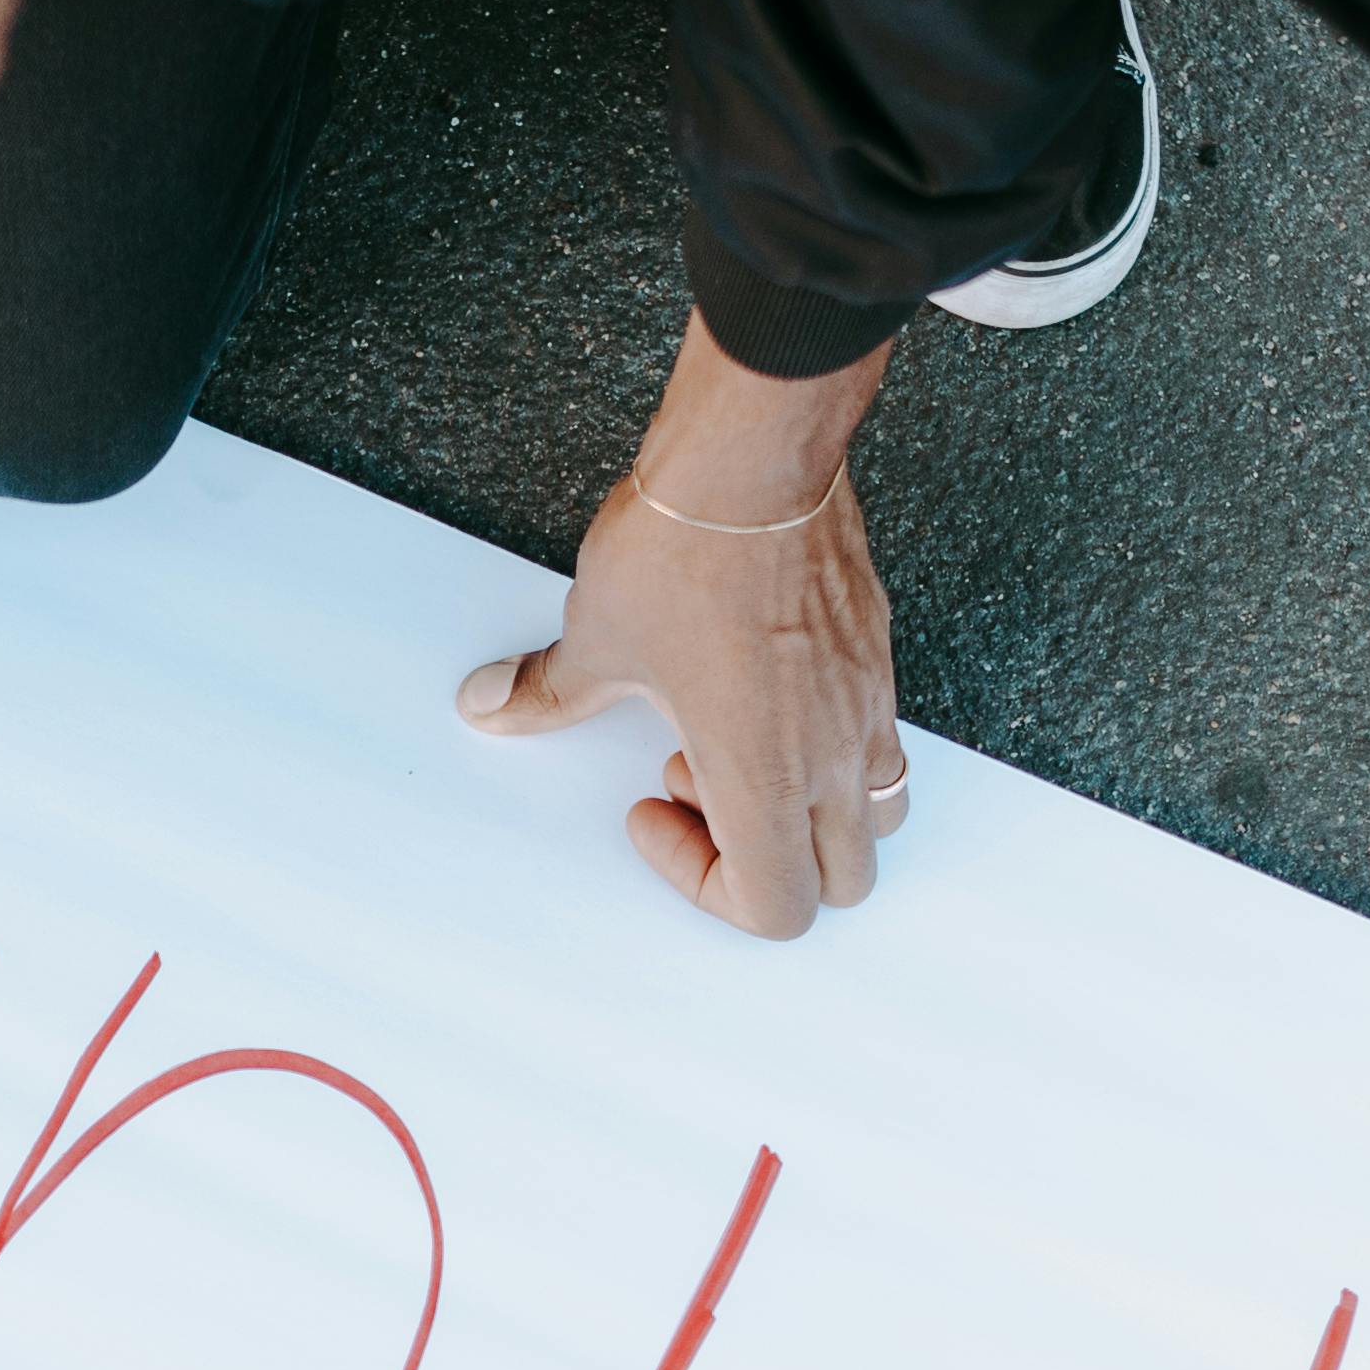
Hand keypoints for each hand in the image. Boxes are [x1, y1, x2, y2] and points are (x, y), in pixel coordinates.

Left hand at [456, 315, 908, 938]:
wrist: (754, 460)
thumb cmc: (688, 553)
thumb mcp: (597, 641)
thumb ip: (549, 694)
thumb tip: (491, 706)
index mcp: (767, 778)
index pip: (776, 908)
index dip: (704, 884)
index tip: (651, 811)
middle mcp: (837, 755)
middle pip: (840, 880)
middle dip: (765, 859)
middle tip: (693, 788)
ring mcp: (868, 706)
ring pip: (874, 814)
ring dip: (809, 810)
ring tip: (734, 743)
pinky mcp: (877, 657)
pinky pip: (878, 740)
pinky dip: (828, 748)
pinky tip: (765, 690)